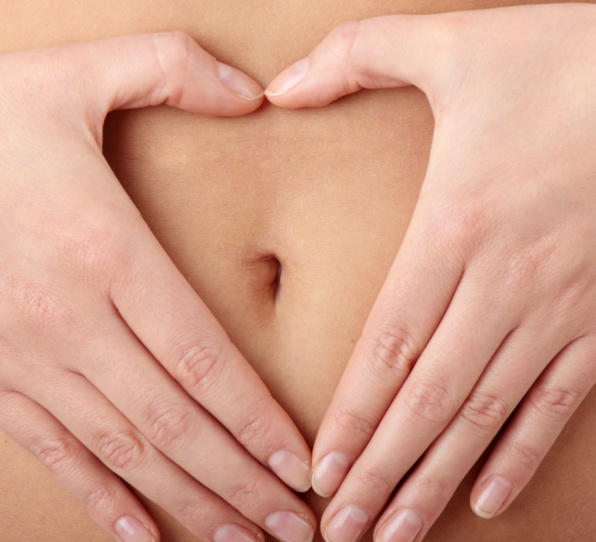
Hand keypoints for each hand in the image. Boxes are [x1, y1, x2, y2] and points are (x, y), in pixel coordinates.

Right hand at [0, 33, 315, 541]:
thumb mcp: (75, 75)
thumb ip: (170, 69)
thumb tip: (253, 91)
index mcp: (102, 250)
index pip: (203, 360)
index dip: (257, 421)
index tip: (301, 466)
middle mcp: (67, 318)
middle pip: (175, 421)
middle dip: (239, 482)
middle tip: (293, 530)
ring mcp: (23, 356)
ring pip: (123, 450)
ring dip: (187, 502)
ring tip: (241, 540)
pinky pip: (54, 450)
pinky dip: (101, 496)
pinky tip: (141, 534)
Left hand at [267, 4, 595, 540]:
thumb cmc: (563, 57)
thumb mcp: (451, 44)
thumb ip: (357, 56)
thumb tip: (279, 86)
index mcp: (457, 225)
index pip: (388, 345)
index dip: (351, 414)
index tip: (320, 472)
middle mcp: (505, 282)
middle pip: (427, 400)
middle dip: (381, 472)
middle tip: (341, 533)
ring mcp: (561, 305)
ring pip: (486, 415)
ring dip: (436, 480)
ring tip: (398, 534)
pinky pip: (558, 400)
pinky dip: (521, 452)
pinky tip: (487, 497)